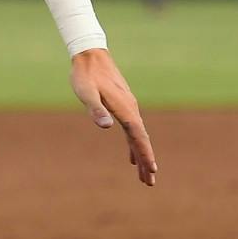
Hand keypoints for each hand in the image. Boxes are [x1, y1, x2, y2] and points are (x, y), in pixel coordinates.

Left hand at [69, 49, 156, 186]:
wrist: (91, 56)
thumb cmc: (86, 75)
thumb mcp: (86, 93)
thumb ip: (96, 110)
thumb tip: (106, 127)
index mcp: (124, 108)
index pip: (138, 136)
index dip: (145, 154)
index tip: (152, 170)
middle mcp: (131, 109)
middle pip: (141, 140)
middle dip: (146, 161)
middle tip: (149, 182)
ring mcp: (129, 108)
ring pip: (138, 137)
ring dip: (141, 156)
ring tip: (144, 175)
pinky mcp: (123, 106)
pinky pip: (132, 130)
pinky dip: (133, 145)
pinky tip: (131, 158)